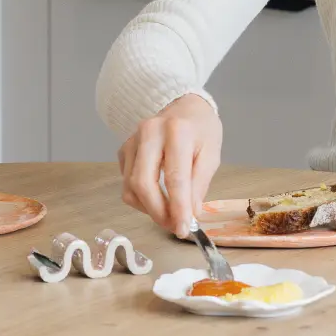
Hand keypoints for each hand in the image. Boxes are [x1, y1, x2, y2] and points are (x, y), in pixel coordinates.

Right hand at [118, 93, 223, 236]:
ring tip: (170, 214)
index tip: (184, 229)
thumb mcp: (211, 153)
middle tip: (175, 227)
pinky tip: (158, 197)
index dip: (178, 208)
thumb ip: (200, 184)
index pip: (175, 177)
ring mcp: (132, 140)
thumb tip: (190, 214)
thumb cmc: (201, 129)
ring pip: (130, 187)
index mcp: (177, 131)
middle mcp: (149, 132)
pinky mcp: (123, 150)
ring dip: (149, 209)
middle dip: (158, 213)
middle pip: (143, 183)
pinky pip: (126, 183)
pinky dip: (141, 199)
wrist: (184, 105)